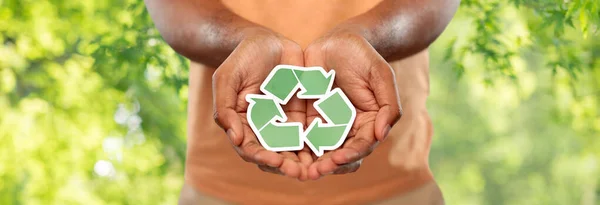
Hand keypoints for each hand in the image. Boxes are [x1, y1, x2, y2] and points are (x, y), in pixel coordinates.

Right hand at [212, 28, 312, 179]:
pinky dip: (318, 143)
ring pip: (293, 148)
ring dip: (304, 160)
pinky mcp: (300, 114)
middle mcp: (262, 128)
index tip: (276, 162)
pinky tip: (329, 149)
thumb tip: (236, 138)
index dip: (263, 157)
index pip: (251, 148)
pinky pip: (310, 132)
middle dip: (287, 166)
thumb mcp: (227, 79)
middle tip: (301, 173)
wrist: (266, 41)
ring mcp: (282, 123)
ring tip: (316, 168)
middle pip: (274, 154)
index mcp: (242, 124)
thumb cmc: (242, 59)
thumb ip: (225, 108)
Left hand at [304, 30, 402, 179]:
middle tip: (314, 172)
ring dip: (309, 162)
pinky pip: (301, 136)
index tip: (338, 158)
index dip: (351, 154)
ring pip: (319, 151)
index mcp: (369, 123)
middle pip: (339, 154)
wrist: (338, 42)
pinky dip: (294, 147)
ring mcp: (328, 125)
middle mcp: (349, 129)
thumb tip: (381, 135)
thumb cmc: (363, 56)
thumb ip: (388, 105)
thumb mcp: (381, 75)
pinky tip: (283, 152)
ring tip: (296, 169)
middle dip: (327, 165)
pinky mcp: (309, 119)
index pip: (361, 145)